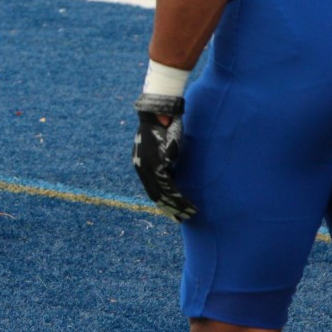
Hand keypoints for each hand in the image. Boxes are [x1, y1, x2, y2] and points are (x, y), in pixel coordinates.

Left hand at [132, 93, 196, 221]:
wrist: (158, 112)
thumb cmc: (163, 127)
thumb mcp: (163, 148)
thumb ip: (166, 161)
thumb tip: (174, 173)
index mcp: (141, 165)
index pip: (151, 189)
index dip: (163, 203)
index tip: (174, 213)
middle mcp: (142, 168)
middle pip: (156, 195)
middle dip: (171, 209)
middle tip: (183, 219)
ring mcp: (148, 166)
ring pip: (163, 194)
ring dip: (178, 206)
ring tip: (190, 214)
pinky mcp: (157, 163)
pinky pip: (168, 186)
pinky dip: (179, 197)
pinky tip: (189, 204)